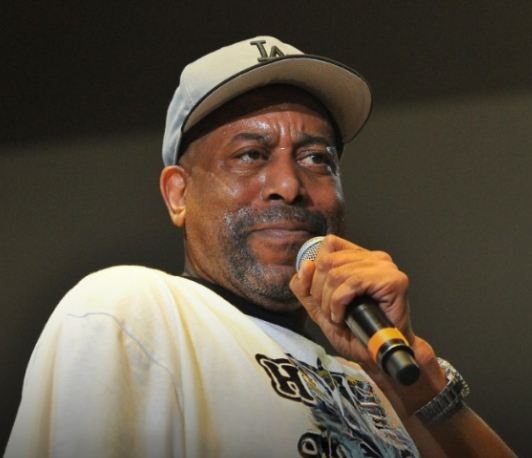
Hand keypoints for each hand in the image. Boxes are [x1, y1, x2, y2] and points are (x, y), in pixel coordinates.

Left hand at [290, 234, 413, 368]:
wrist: (378, 355)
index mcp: (360, 258)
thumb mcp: (320, 308)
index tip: (318, 296)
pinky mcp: (393, 280)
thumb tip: (305, 266)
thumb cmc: (356, 332)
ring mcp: (385, 267)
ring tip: (336, 317)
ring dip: (329, 301)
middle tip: (329, 312)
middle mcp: (374, 258)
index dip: (315, 271)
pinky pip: (353, 283)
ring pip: (337, 273)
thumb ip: (306, 287)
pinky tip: (343, 316)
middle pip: (328, 260)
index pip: (328, 246)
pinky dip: (340, 302)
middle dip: (319, 292)